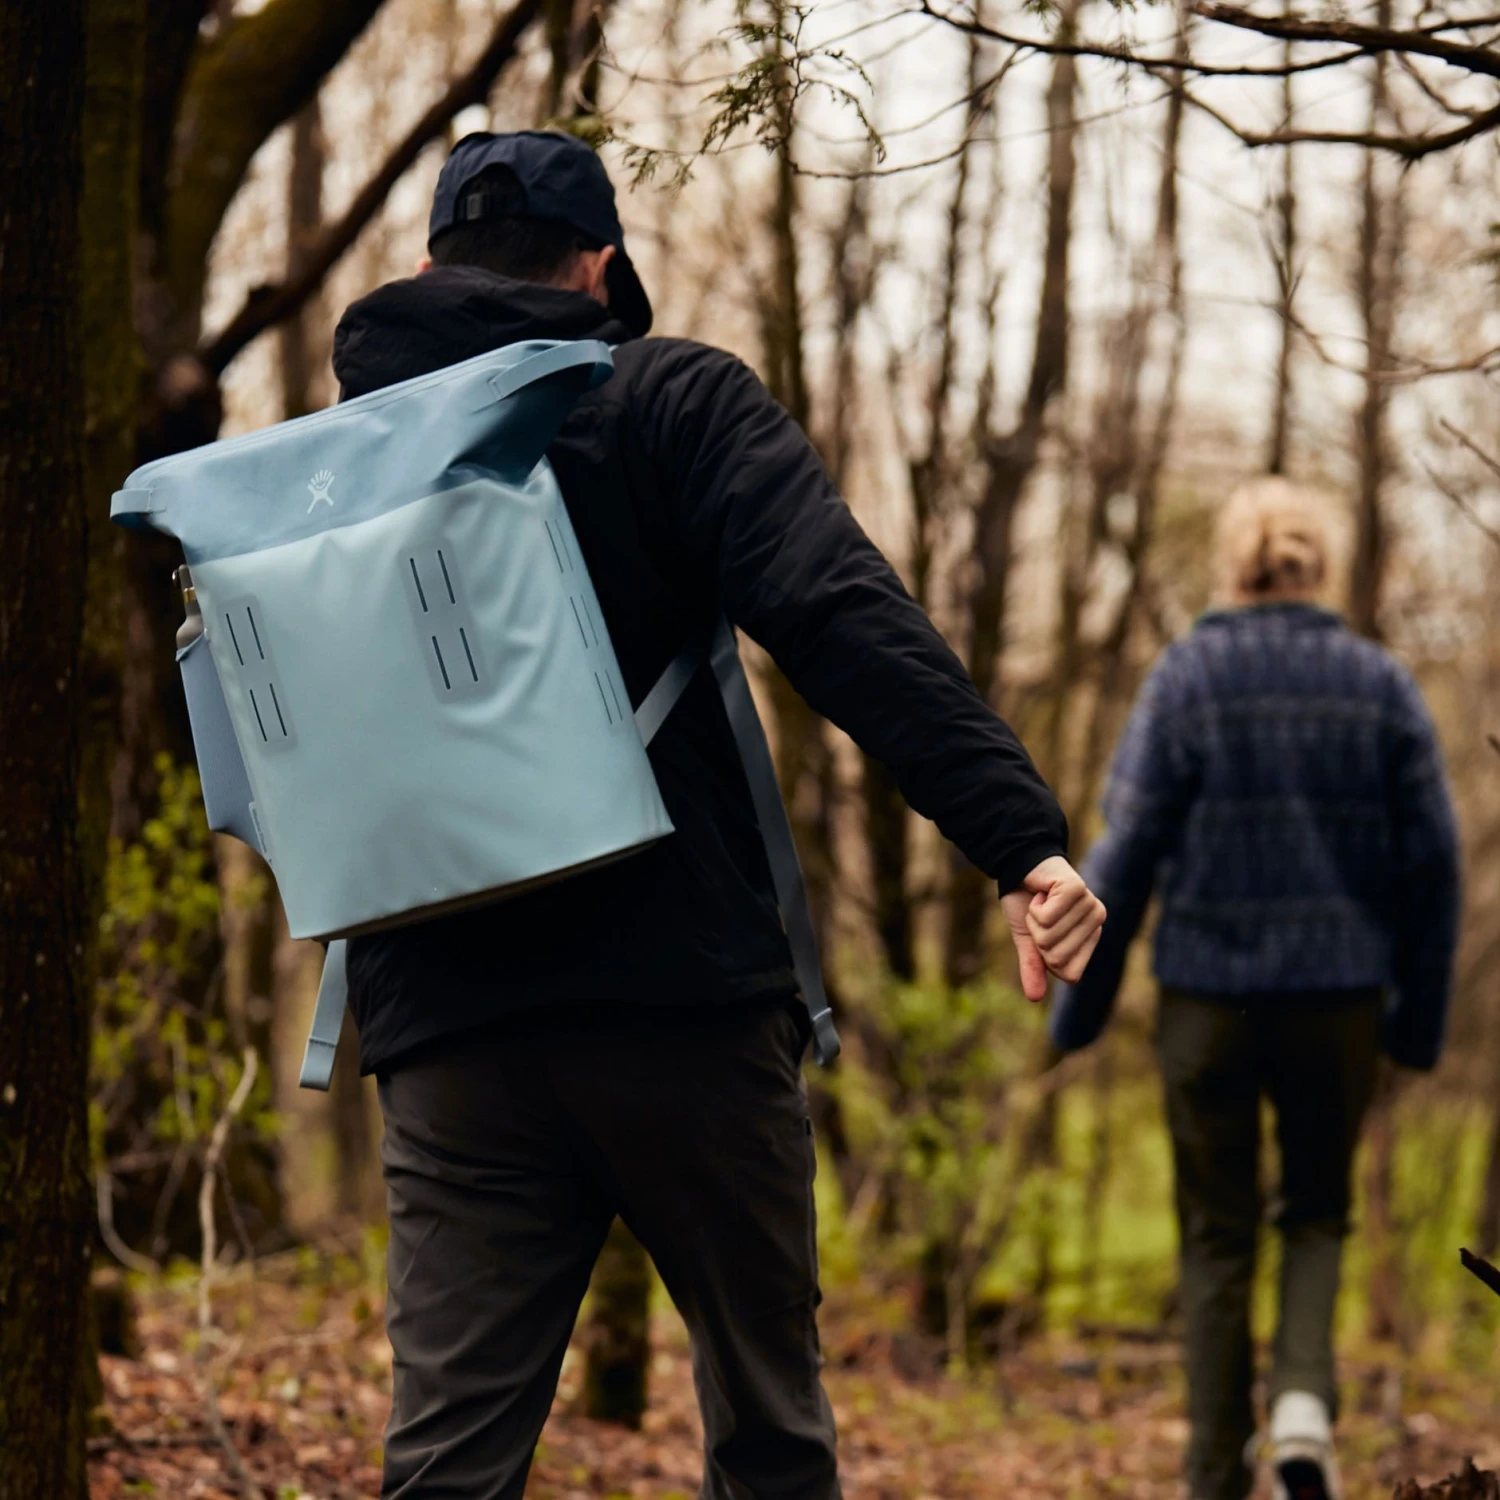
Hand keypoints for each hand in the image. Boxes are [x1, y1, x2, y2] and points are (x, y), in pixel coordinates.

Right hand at [1000, 856, 1105, 1001]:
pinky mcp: (1077, 889)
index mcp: (1090, 937)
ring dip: (1034, 919)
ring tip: (1040, 899)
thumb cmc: (1026, 902)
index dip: (1046, 958)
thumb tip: (1034, 998)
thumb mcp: (1029, 940)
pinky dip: (1035, 906)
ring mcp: (1090, 904)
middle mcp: (1097, 921)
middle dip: (1038, 937)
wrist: (1018, 866)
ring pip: (1051, 936)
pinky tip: (1041, 890)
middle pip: (1057, 957)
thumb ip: (1034, 966)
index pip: (1069, 974)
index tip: (1043, 932)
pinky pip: (1047, 917)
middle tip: (1040, 912)